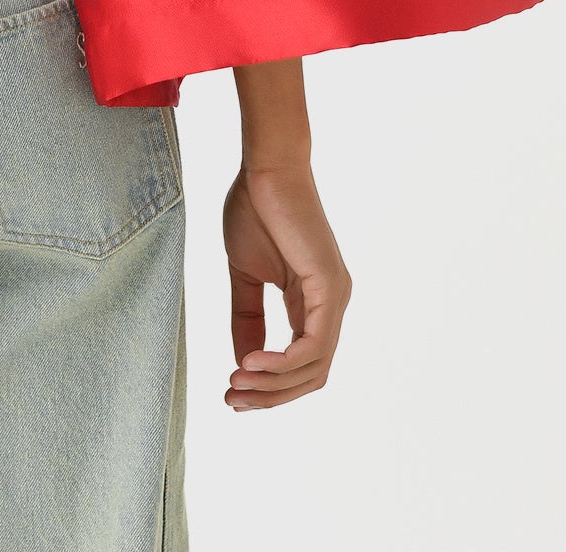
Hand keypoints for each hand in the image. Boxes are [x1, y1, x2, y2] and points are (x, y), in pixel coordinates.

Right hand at [222, 158, 351, 409]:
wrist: (265, 166)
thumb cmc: (255, 208)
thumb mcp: (245, 274)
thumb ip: (246, 316)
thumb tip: (242, 362)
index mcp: (312, 303)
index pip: (301, 364)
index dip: (268, 387)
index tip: (231, 393)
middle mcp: (331, 305)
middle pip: (310, 376)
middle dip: (270, 396)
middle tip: (231, 399)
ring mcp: (335, 297)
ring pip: (313, 368)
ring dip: (272, 385)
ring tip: (235, 382)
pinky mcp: (329, 287)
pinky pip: (313, 346)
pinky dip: (282, 363)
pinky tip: (250, 363)